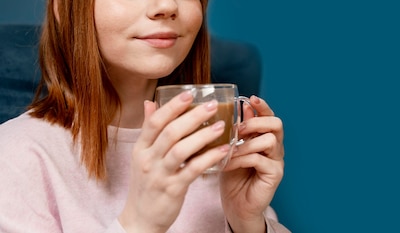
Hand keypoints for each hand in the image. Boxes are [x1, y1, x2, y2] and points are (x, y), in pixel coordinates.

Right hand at [119, 92, 229, 232]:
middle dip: (192, 116)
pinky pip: (192, 170)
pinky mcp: (172, 189)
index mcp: (140, 148)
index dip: (172, 107)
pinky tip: (224, 150)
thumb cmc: (146, 184)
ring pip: (181, 150)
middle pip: (170, 132)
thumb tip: (150, 102)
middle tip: (212, 105)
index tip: (189, 93)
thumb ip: (149, 130)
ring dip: (203, 136)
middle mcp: (147, 160)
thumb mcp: (142, 156)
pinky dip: (209, 158)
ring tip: (222, 126)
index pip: (154, 122)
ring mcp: (159, 175)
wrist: (141, 219)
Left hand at [220, 95, 284, 232]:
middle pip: (276, 124)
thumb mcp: (231, 149)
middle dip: (256, 122)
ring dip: (246, 143)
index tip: (251, 98)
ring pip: (269, 140)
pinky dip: (240, 159)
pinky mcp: (274, 175)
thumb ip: (238, 131)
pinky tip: (227, 163)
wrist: (236, 206)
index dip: (262, 106)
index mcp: (265, 138)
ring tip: (229, 150)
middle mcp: (275, 148)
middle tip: (239, 128)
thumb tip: (239, 108)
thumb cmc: (233, 177)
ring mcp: (276, 161)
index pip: (269, 116)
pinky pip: (258, 160)